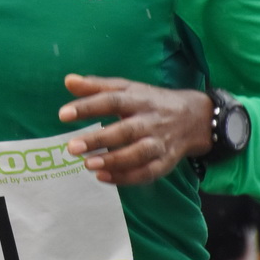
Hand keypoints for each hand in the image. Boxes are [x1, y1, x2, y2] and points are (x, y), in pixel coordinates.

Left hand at [58, 73, 211, 185]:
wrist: (196, 118)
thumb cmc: (151, 102)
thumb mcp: (128, 88)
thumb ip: (97, 86)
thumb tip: (68, 80)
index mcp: (139, 99)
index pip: (112, 100)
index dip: (88, 107)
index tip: (63, 114)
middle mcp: (150, 120)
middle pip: (125, 130)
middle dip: (98, 139)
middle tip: (71, 147)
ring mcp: (160, 142)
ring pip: (138, 154)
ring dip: (113, 161)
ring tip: (87, 165)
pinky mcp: (166, 162)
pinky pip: (147, 173)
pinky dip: (126, 177)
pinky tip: (103, 178)